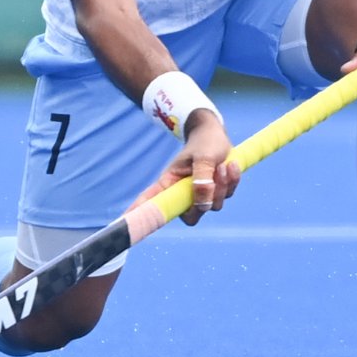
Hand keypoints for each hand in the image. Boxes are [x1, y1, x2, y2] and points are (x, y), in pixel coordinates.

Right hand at [128, 109, 240, 225]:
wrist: (216, 133)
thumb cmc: (204, 143)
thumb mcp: (204, 158)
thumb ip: (202, 179)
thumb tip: (203, 203)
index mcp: (170, 182)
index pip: (152, 202)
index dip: (139, 214)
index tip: (123, 223)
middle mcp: (183, 192)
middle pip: (192, 216)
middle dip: (208, 200)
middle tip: (216, 176)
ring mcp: (200, 194)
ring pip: (213, 206)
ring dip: (223, 186)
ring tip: (223, 165)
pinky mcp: (216, 192)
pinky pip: (227, 196)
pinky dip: (232, 182)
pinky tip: (231, 165)